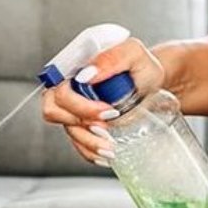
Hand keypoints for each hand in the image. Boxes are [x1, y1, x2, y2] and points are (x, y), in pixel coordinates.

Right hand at [41, 37, 165, 165]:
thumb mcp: (133, 53)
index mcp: (75, 67)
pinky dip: (91, 152)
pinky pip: (78, 143)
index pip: (59, 88)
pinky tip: (107, 154)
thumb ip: (112, 58)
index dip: (78, 106)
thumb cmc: (142, 66)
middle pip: (53, 111)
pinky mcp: (83, 125)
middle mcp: (69, 87)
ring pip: (68, 130)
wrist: (154, 85)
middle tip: (108, 129)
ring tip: (112, 147)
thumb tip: (87, 75)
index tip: (108, 113)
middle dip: (82, 125)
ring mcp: (75, 108)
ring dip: (89, 143)